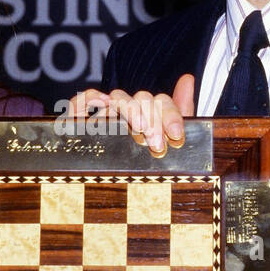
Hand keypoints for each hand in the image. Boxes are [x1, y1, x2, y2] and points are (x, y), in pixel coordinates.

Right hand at [66, 73, 195, 155]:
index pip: (161, 102)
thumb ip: (180, 113)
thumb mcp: (168, 142)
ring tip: (139, 129)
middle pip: (142, 99)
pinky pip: (82, 101)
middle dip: (153, 120)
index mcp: (152, 116)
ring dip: (131, 109)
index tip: (176, 135)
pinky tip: (103, 102)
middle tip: (157, 145)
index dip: (170, 115)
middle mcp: (130, 111)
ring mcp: (108, 115)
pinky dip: (90, 98)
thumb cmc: (146, 164)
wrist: (118, 191)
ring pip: (119, 97)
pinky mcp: (85, 121)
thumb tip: (188, 79)